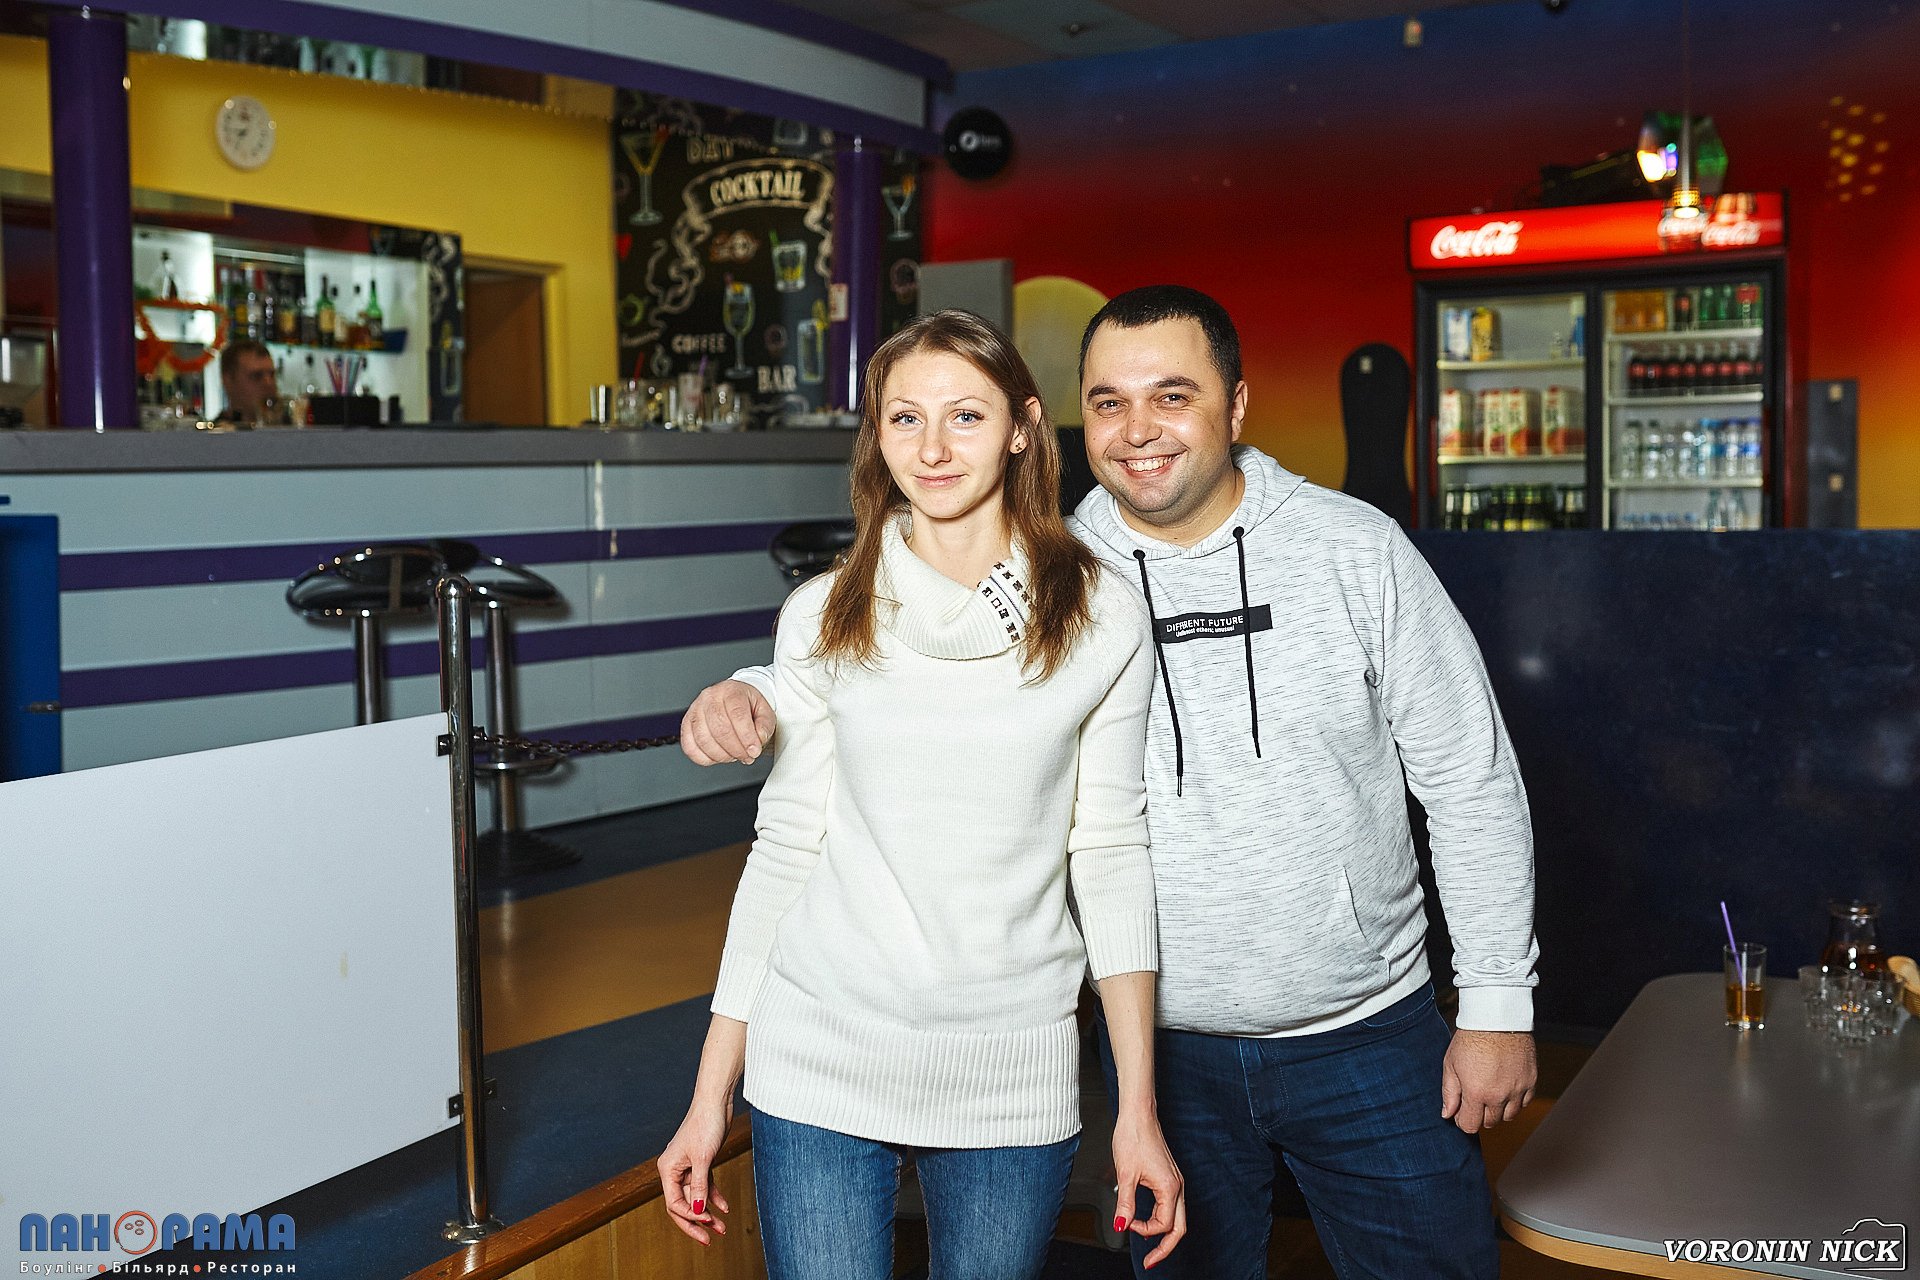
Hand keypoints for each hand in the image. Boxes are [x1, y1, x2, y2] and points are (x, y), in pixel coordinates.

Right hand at [656, 1100, 734, 1244]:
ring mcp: (688, 1167)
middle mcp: (674, 1170)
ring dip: (708, 1212)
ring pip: (696, 1197)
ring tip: (722, 1228)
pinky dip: (714, 1197)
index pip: (674, 1203)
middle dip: (696, 1222)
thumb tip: (698, 1211)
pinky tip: (725, 1208)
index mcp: (668, 1169)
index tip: (707, 1220)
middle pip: (683, 1204)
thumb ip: (699, 1186)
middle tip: (709, 1239)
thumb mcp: (703, 1158)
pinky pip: (705, 1186)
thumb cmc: (705, 1124)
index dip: (690, 1215)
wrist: (716, 1102)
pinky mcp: (701, 1162)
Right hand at [680, 680, 774, 765]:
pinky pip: (689, 747)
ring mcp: (695, 710)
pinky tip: (718, 756)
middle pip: (719, 728)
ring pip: (703, 740)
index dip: (746, 737)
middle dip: (735, 749)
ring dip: (721, 755)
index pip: (737, 714)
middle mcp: (709, 698)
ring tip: (734, 755)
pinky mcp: (686, 725)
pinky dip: (704, 758)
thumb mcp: (764, 711)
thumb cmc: (747, 706)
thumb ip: (765, 725)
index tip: (754, 750)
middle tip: (747, 756)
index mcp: (731, 691)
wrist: (734, 700)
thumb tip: (759, 738)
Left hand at [1113, 1109, 1185, 1268]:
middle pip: (1179, 1227)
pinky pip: (1170, 1205)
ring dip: (1163, 1232)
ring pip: (1177, 1217)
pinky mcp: (1169, 1177)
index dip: (1145, 1231)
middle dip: (1165, 1248)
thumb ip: (1126, 1204)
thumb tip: (1121, 1226)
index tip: (1128, 1225)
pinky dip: (1161, 1218)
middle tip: (1150, 1262)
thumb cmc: (1134, 1137)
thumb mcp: (1126, 1174)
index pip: (1164, 1225)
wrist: (1138, 1114)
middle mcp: (1177, 1186)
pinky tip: (1149, 1222)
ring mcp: (1175, 1181)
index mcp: (1170, 1187)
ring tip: (1149, 1246)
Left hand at [1441, 1029, 1536, 1133]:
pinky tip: (1506, 1086)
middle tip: (1474, 1099)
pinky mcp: (1531, 1081)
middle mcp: (1499, 1095)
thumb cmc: (1471, 1038)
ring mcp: (1518, 1089)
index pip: (1470, 1126)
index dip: (1463, 1121)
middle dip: (1480, 1115)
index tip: (1461, 1112)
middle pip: (1490, 1123)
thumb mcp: (1451, 1064)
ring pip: (1510, 1116)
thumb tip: (1447, 1114)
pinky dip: (1516, 1100)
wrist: (1497, 1017)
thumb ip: (1449, 1093)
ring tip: (1490, 1092)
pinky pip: (1525, 1102)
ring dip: (1499, 1109)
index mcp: (1476, 1092)